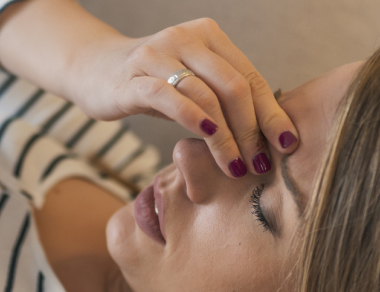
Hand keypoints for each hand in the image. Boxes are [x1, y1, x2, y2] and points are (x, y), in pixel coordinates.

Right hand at [67, 18, 298, 177]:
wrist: (91, 70)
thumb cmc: (149, 83)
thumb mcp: (191, 85)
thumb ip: (223, 99)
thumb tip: (270, 137)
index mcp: (209, 36)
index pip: (250, 78)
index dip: (272, 114)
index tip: (288, 146)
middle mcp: (186, 38)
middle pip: (234, 86)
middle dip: (253, 130)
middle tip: (260, 165)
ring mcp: (157, 54)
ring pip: (206, 96)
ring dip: (226, 137)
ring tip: (235, 167)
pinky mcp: (132, 77)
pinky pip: (168, 96)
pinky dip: (193, 118)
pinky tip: (208, 138)